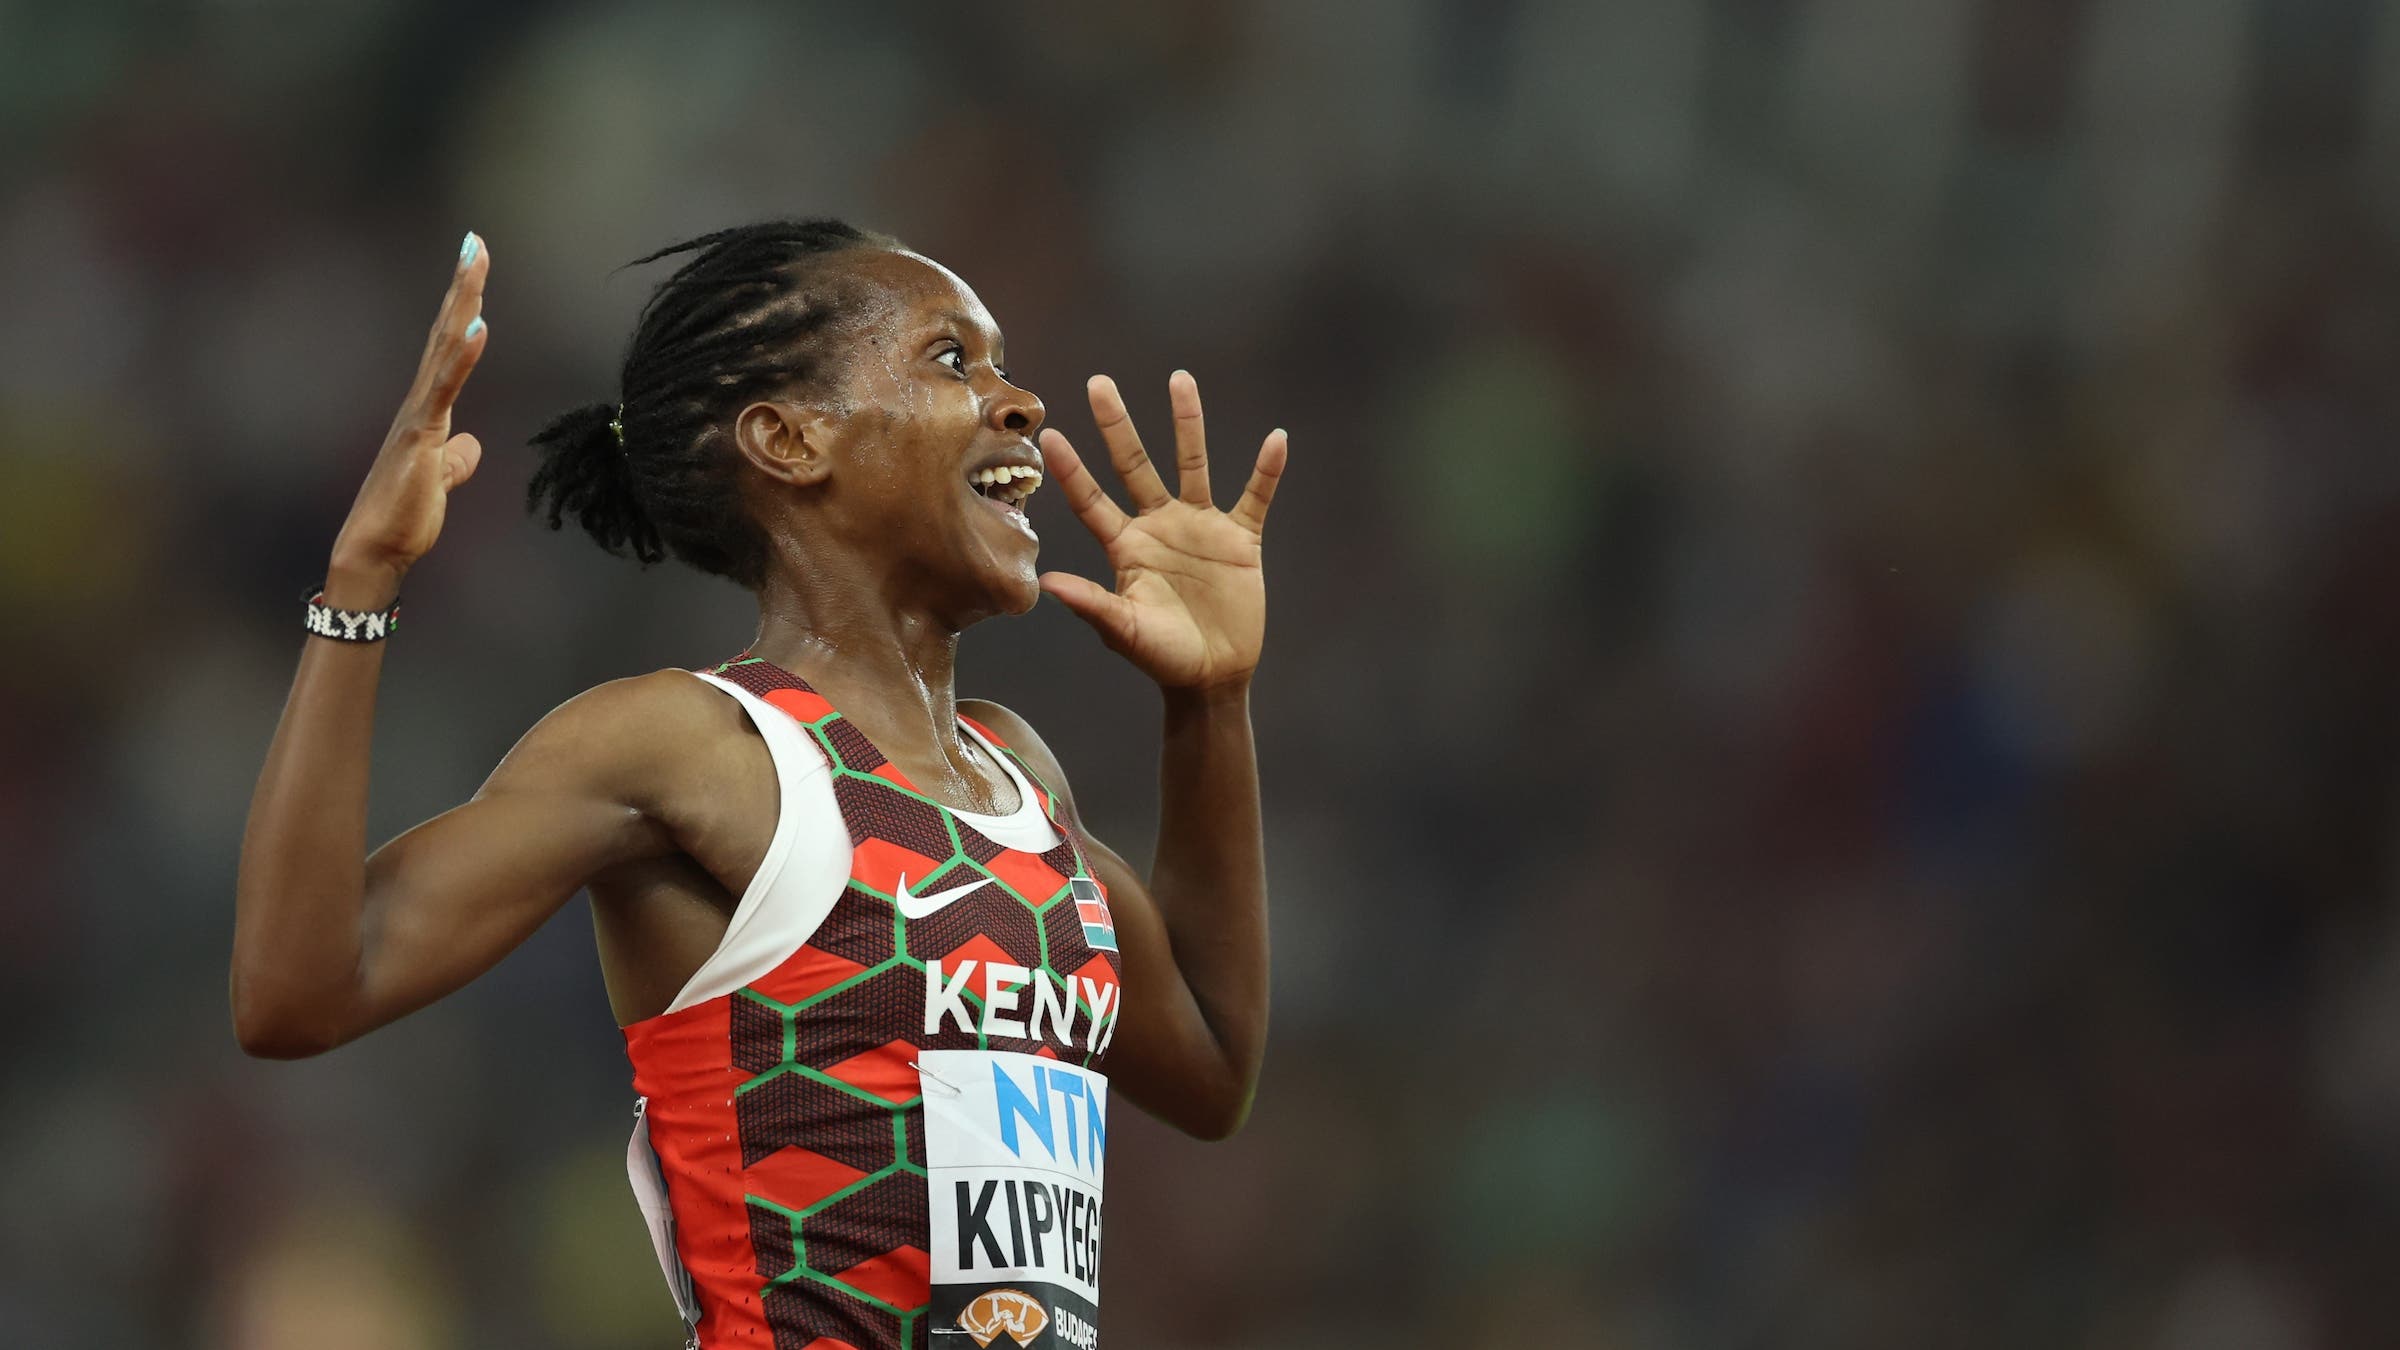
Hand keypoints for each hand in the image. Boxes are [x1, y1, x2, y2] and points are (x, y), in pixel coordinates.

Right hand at [327, 233, 491, 593]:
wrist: (378, 550)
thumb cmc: (403, 517)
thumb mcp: (441, 480)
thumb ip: (455, 460)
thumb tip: (470, 446)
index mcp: (428, 408)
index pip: (449, 345)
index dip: (462, 305)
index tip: (475, 264)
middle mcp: (420, 402)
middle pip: (445, 332)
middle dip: (462, 286)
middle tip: (475, 242)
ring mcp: (417, 416)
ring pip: (442, 349)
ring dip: (461, 306)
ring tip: (475, 264)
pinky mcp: (420, 437)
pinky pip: (444, 390)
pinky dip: (461, 358)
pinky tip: (478, 328)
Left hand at [1038, 371, 1287, 690]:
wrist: (1212, 675)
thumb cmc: (1162, 657)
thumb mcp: (1124, 631)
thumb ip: (1092, 604)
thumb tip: (1048, 583)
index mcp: (1125, 546)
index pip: (1091, 500)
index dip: (1071, 470)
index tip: (1049, 435)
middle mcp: (1158, 526)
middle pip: (1134, 465)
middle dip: (1116, 425)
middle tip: (1099, 382)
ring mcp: (1199, 528)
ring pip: (1192, 464)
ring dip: (1186, 423)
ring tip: (1180, 379)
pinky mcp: (1239, 539)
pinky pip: (1255, 497)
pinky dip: (1267, 471)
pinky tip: (1277, 440)